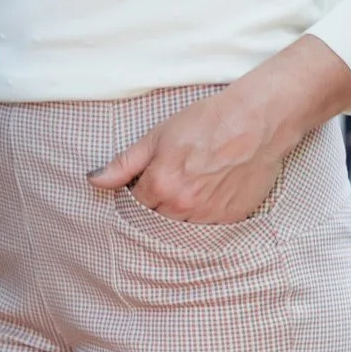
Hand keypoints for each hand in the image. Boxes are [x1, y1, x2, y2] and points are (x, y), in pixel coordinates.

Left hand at [91, 65, 317, 225]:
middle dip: (156, 208)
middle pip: (155, 222)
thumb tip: (94, 181)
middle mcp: (182, 206)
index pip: (133, 206)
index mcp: (160, 186)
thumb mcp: (157, 136)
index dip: (137, 194)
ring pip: (181, 228)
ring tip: (191, 189)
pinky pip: (208, 229)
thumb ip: (123, 164)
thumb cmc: (207, 122)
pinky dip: (204, 218)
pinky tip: (210, 195)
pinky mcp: (232, 219)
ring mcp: (208, 216)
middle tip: (170, 184)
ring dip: (178, 216)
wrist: (257, 121)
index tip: (147, 182)